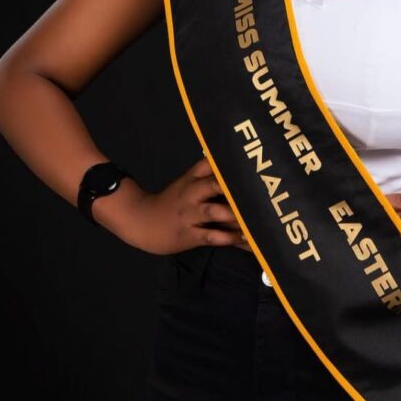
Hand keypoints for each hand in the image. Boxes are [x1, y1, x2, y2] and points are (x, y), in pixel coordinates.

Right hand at [95, 155, 254, 255]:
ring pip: (215, 212)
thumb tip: (236, 164)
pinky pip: (212, 236)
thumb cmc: (173, 202)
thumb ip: (208, 172)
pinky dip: (228, 237)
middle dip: (235, 188)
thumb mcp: (187, 182)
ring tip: (256, 218)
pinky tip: (244, 238)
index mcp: (193, 178)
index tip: (252, 163)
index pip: (211, 164)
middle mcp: (192, 193)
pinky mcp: (190, 235)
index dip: (229, 161)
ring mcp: (190, 214)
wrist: (142, 222)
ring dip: (235, 215)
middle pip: (214, 184)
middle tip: (259, 191)